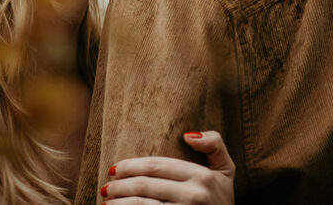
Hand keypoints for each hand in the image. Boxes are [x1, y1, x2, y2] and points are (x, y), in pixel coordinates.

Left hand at [99, 130, 234, 204]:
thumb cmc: (221, 200)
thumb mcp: (226, 171)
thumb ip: (215, 145)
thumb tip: (188, 135)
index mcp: (203, 176)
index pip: (157, 165)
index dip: (131, 166)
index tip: (114, 169)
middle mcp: (195, 195)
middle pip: (145, 186)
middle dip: (119, 186)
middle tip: (105, 188)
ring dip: (119, 204)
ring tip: (106, 203)